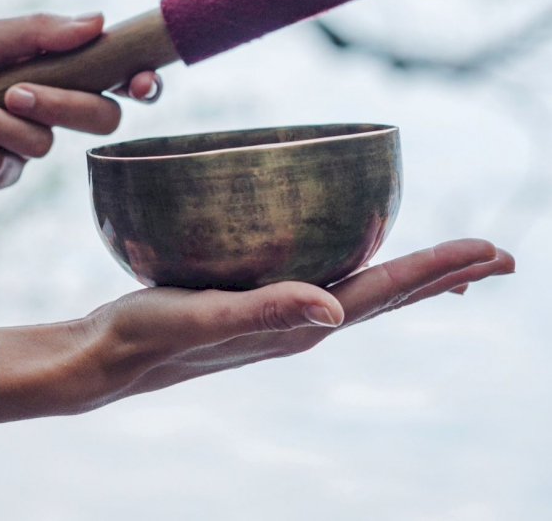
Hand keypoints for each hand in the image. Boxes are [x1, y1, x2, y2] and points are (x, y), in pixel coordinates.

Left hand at [0, 13, 161, 197]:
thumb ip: (39, 33)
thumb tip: (98, 21)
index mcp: (54, 72)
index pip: (115, 81)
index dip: (141, 83)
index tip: (142, 81)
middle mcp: (48, 111)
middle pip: (99, 119)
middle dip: (62, 105)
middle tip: (17, 91)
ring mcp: (25, 146)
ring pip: (39, 143)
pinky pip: (0, 165)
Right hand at [0, 238, 514, 422]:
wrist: (108, 356)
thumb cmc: (145, 337)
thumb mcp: (198, 320)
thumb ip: (262, 314)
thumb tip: (335, 311)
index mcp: (298, 326)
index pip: (383, 294)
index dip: (438, 270)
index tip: (493, 252)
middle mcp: (300, 323)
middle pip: (387, 296)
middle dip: (443, 276)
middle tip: (499, 259)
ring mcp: (280, 316)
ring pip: (362, 292)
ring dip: (409, 277)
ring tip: (448, 268)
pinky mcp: (256, 302)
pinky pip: (326, 282)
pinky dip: (356, 271)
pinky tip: (351, 261)